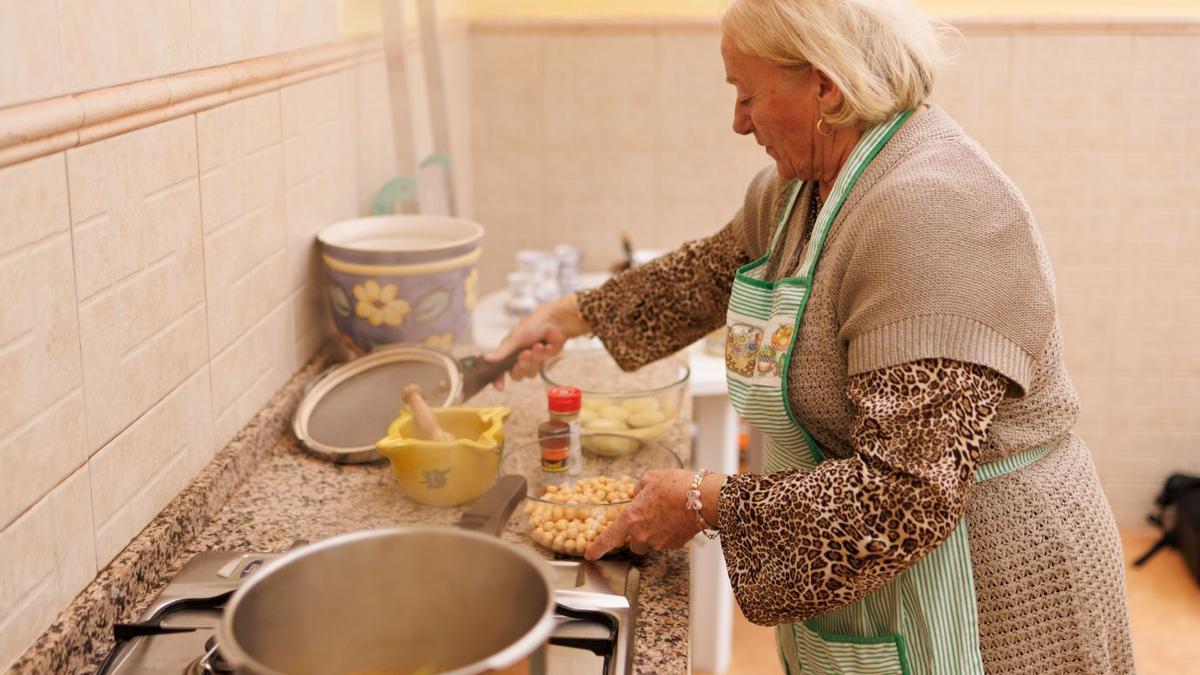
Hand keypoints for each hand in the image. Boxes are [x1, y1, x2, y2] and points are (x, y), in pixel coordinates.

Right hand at [484, 293, 590, 388]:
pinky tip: (547, 346)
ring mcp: (531, 361)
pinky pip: (540, 368)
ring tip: (539, 345)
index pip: (499, 371)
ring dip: (534, 359)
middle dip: (522, 364)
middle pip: (516, 375)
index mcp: (507, 352)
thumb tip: (485, 358)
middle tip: (526, 352)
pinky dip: (544, 356)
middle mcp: (517, 359)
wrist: (554, 322)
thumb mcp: (515, 338)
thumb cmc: (532, 325)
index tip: (500, 387)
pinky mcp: (543, 362)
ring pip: (529, 374)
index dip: (498, 380)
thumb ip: (502, 352)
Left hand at [585, 469, 703, 558]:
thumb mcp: (650, 478)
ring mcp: (659, 542)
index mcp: (631, 518)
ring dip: (654, 533)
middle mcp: (643, 534)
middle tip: (648, 518)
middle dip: (637, 534)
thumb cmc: (676, 485)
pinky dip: (668, 533)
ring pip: (651, 543)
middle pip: (633, 543)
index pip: (609, 538)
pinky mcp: (675, 545)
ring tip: (666, 514)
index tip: (590, 554)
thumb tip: (636, 495)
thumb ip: (638, 489)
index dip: (598, 547)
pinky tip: (676, 518)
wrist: (703, 497)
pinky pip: (666, 542)